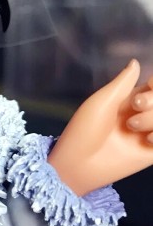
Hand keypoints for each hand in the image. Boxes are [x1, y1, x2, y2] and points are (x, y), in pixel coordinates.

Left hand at [48, 59, 152, 194]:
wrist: (79, 164)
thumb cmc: (84, 130)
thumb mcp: (102, 102)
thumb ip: (122, 83)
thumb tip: (136, 61)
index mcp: (128, 100)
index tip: (147, 86)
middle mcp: (141, 115)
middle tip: (135, 106)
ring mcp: (148, 134)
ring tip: (133, 127)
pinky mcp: (152, 153)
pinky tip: (148, 139)